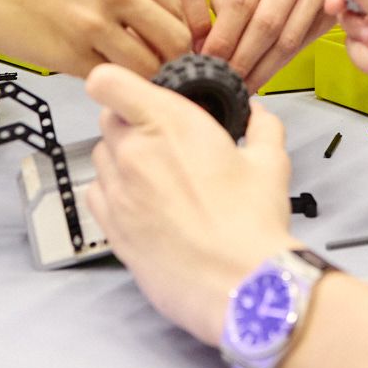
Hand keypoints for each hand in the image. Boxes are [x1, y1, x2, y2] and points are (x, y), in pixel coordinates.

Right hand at [0, 0, 193, 75]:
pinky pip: (110, 78)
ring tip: (138, 79)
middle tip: (168, 70)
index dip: (182, 32)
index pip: (178, 5)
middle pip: (174, 38)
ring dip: (146, 77)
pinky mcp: (71, 55)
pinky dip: (113, 83)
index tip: (178, 47)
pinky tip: (105, 78)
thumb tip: (154, 21)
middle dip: (174, 60)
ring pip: (148, 65)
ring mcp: (94, 24)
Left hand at [84, 64, 298, 343]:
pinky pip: (97, 195)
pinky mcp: (113, 228)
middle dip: (129, 123)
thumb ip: (262, 126)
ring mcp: (119, 192)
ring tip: (158, 178)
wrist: (241, 286)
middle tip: (161, 140)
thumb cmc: (253, 225)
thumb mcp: (270, 162)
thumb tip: (259, 113)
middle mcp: (135, 153)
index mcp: (169, 124)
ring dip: (122, 158)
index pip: (109, 83)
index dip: (113, 82)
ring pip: (101, 157)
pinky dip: (113, 193)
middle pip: (107, 119)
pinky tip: (144, 204)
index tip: (124, 89)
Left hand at [205, 0, 344, 88]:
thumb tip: (210, 46)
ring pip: (289, 37)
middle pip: (267, 22)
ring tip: (243, 83)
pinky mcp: (336, 1)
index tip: (210, 60)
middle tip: (225, 79)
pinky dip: (282, 62)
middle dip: (242, 58)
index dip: (224, 37)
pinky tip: (265, 71)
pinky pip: (305, 40)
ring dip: (263, 67)